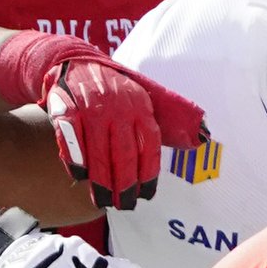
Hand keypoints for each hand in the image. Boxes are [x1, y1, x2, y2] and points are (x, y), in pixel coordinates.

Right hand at [0, 36, 206, 210]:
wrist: (76, 61)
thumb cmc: (117, 90)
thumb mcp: (147, 98)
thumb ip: (168, 121)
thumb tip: (201, 140)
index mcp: (142, 108)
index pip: (149, 148)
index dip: (148, 176)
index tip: (145, 196)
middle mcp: (118, 108)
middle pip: (123, 155)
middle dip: (124, 185)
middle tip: (123, 205)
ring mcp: (90, 107)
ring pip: (97, 151)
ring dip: (99, 180)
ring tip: (102, 200)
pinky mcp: (65, 107)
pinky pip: (71, 139)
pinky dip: (74, 160)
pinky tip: (79, 176)